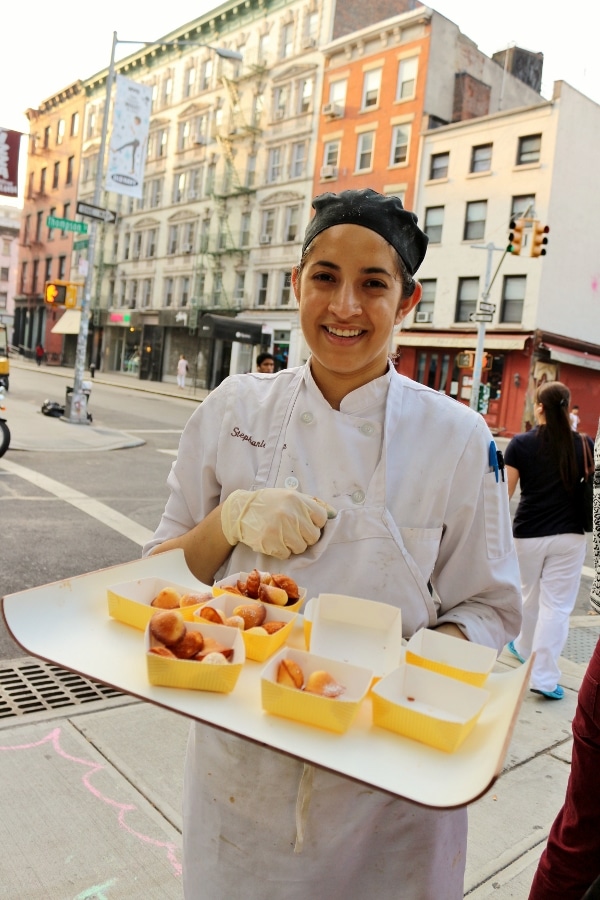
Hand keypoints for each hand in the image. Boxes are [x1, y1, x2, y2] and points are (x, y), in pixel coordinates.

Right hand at [221, 489, 335, 558]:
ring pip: (301, 547)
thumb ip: (312, 504)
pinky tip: (273, 541)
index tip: (305, 523)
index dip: (314, 523)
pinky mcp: (271, 542)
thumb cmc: (269, 503)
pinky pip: (286, 554)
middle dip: (305, 536)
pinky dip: (281, 551)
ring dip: (293, 545)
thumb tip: (335, 514)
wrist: (240, 512)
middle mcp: (291, 514)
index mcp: (297, 500)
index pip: (321, 518)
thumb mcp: (290, 496)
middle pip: (313, 536)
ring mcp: (280, 529)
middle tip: (293, 531)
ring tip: (282, 536)